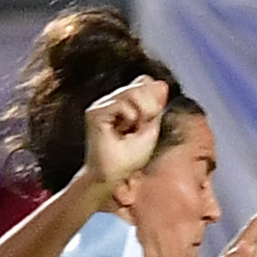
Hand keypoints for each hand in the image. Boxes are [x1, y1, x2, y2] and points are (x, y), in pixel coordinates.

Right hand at [80, 75, 171, 193]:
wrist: (112, 175)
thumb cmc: (129, 157)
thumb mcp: (150, 129)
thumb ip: (155, 107)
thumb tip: (161, 83)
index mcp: (122, 103)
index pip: (143, 82)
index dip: (153, 94)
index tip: (150, 118)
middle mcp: (110, 101)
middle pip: (140, 84)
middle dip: (150, 105)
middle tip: (142, 126)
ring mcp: (101, 105)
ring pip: (132, 92)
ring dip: (142, 112)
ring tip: (133, 129)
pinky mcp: (95, 113)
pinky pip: (121, 104)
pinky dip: (130, 117)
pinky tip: (125, 129)